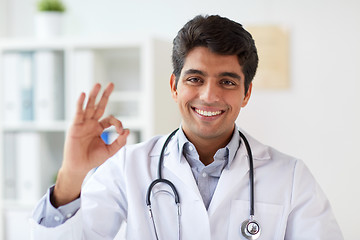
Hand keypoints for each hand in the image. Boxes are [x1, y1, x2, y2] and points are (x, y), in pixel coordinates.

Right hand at [52, 83, 128, 206]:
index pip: (110, 119)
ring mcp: (83, 124)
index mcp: (99, 128)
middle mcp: (91, 123)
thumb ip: (119, 142)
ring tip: (98, 84)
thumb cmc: (92, 159)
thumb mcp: (110, 151)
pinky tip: (83, 95)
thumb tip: (127, 131)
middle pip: (99, 106)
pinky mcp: (75, 127)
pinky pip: (78, 113)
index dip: (118, 123)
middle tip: (111, 84)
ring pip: (89, 106)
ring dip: (93, 95)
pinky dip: (80, 104)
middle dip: (105, 95)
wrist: (79, 167)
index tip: (121, 131)